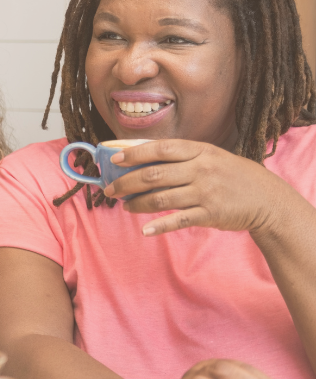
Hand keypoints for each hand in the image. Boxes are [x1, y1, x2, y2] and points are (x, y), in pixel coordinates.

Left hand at [103, 140, 296, 236]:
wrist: (267, 199)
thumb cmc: (231, 175)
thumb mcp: (211, 156)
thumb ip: (182, 155)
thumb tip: (140, 154)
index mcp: (200, 151)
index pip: (160, 148)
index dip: (134, 153)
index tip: (114, 159)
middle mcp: (201, 169)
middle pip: (154, 174)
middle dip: (126, 182)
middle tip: (109, 190)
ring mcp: (206, 192)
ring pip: (161, 198)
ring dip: (137, 204)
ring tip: (125, 206)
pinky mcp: (210, 214)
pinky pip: (178, 220)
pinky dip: (159, 226)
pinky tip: (145, 230)